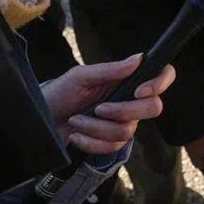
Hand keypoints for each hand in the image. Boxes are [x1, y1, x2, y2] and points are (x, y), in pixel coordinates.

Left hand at [40, 55, 175, 154]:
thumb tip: (139, 58)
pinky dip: (90, 142)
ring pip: (127, 130)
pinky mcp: (111, 142)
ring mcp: (122, 122)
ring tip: (76, 121)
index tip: (139, 91)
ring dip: (96, 127)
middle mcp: (130, 101)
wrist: (41, 120)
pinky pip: (112, 146)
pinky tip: (76, 136)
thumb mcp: (81, 77)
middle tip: (99, 108)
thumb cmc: (60, 93)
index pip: (162, 76)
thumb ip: (110, 69)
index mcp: (127, 81)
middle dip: (123, 111)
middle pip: (152, 108)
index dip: (160, 83)